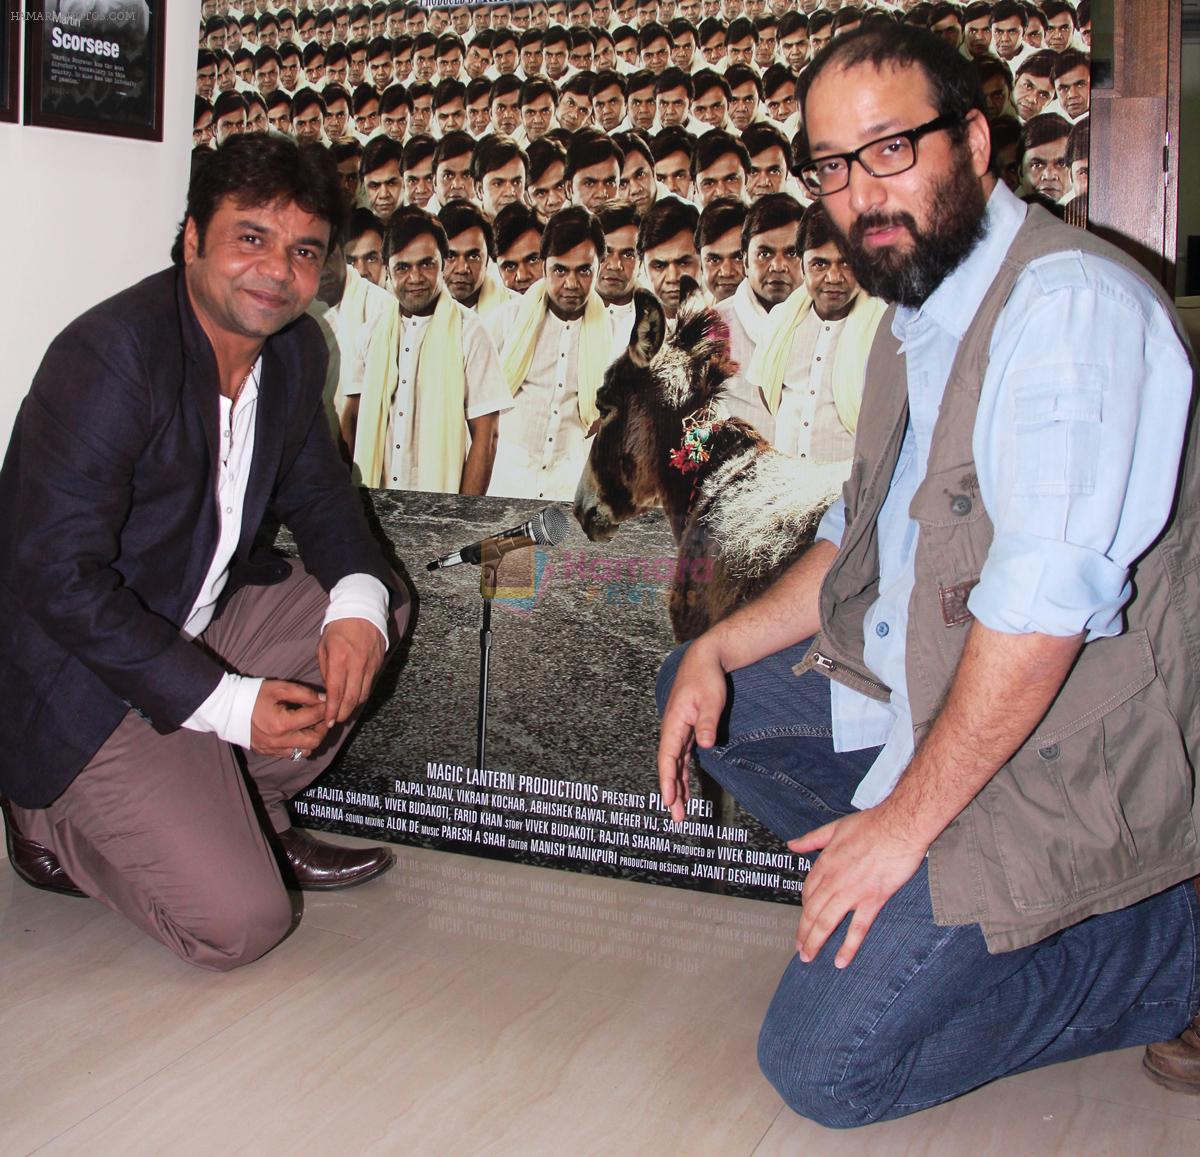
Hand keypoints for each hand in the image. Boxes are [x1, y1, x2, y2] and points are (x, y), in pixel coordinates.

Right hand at [250, 679, 329, 758]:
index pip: (315, 717)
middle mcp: (279, 741)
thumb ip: (304, 693)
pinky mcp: (268, 753)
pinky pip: (291, 754)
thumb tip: (324, 699)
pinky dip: (299, 745)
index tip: (329, 703)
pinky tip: (298, 732)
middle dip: (323, 728)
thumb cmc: (253, 694)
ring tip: (311, 725)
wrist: (227, 708)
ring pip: (304, 751)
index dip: (325, 709)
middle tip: (323, 717)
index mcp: (282, 724)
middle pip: (314, 741)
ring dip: (312, 739)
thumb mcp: (280, 688)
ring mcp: (273, 750)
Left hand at [317, 617, 385, 727]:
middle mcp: (357, 665)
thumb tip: (328, 691)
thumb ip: (326, 670)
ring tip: (344, 713)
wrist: (362, 610)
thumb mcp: (324, 647)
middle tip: (336, 721)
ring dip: (353, 707)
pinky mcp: (378, 664)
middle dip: (343, 714)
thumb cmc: (339, 627)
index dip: (332, 710)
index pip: (336, 693)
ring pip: (363, 695)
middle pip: (351, 699)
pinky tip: (354, 699)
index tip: (328, 721)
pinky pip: (370, 685)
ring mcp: (370, 666)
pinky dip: (362, 696)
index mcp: (340, 659)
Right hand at [656, 638, 727, 822]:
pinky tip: (682, 787)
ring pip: (674, 763)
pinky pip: (680, 756)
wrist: (704, 659)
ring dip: (676, 785)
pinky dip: (680, 772)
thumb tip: (705, 745)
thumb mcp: (711, 699)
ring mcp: (678, 729)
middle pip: (669, 765)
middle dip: (671, 791)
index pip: (667, 757)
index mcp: (674, 722)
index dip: (667, 780)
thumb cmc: (706, 677)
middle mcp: (672, 729)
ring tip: (679, 810)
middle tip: (676, 817)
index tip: (668, 800)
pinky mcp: (686, 729)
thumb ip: (708, 723)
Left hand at [788, 806, 928, 968]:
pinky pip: (858, 928)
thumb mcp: (834, 827)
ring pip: (827, 922)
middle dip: (803, 932)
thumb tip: (792, 844)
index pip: (807, 891)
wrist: (899, 826)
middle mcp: (834, 880)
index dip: (804, 908)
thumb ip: (811, 839)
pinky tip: (840, 961)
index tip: (804, 919)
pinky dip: (847, 947)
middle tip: (800, 948)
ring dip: (815, 942)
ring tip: (808, 957)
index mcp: (825, 863)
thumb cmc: (871, 824)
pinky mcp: (873, 899)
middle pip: (812, 911)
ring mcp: (852, 891)